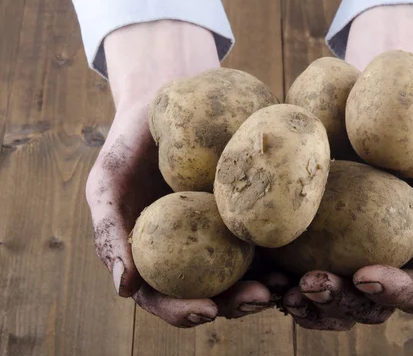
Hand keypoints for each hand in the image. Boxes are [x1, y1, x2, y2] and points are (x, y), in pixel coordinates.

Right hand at [85, 20, 282, 326]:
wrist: (164, 101)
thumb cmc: (129, 144)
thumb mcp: (107, 181)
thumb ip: (109, 230)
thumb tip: (124, 289)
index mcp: (156, 255)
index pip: (167, 297)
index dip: (184, 311)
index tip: (207, 310)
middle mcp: (192, 251)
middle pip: (216, 291)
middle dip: (239, 303)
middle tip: (262, 297)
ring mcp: (224, 231)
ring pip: (249, 269)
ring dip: (271, 283)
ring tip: (289, 282)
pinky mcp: (252, 208)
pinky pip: (270, 231)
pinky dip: (286, 245)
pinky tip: (304, 246)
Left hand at [282, 116, 412, 329]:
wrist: (396, 116)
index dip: (394, 292)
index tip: (365, 276)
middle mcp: (391, 265)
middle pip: (368, 305)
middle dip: (339, 302)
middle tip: (311, 284)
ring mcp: (353, 256)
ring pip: (332, 301)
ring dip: (307, 304)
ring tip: (281, 289)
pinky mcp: (320, 242)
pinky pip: (300, 272)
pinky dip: (283, 280)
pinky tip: (265, 273)